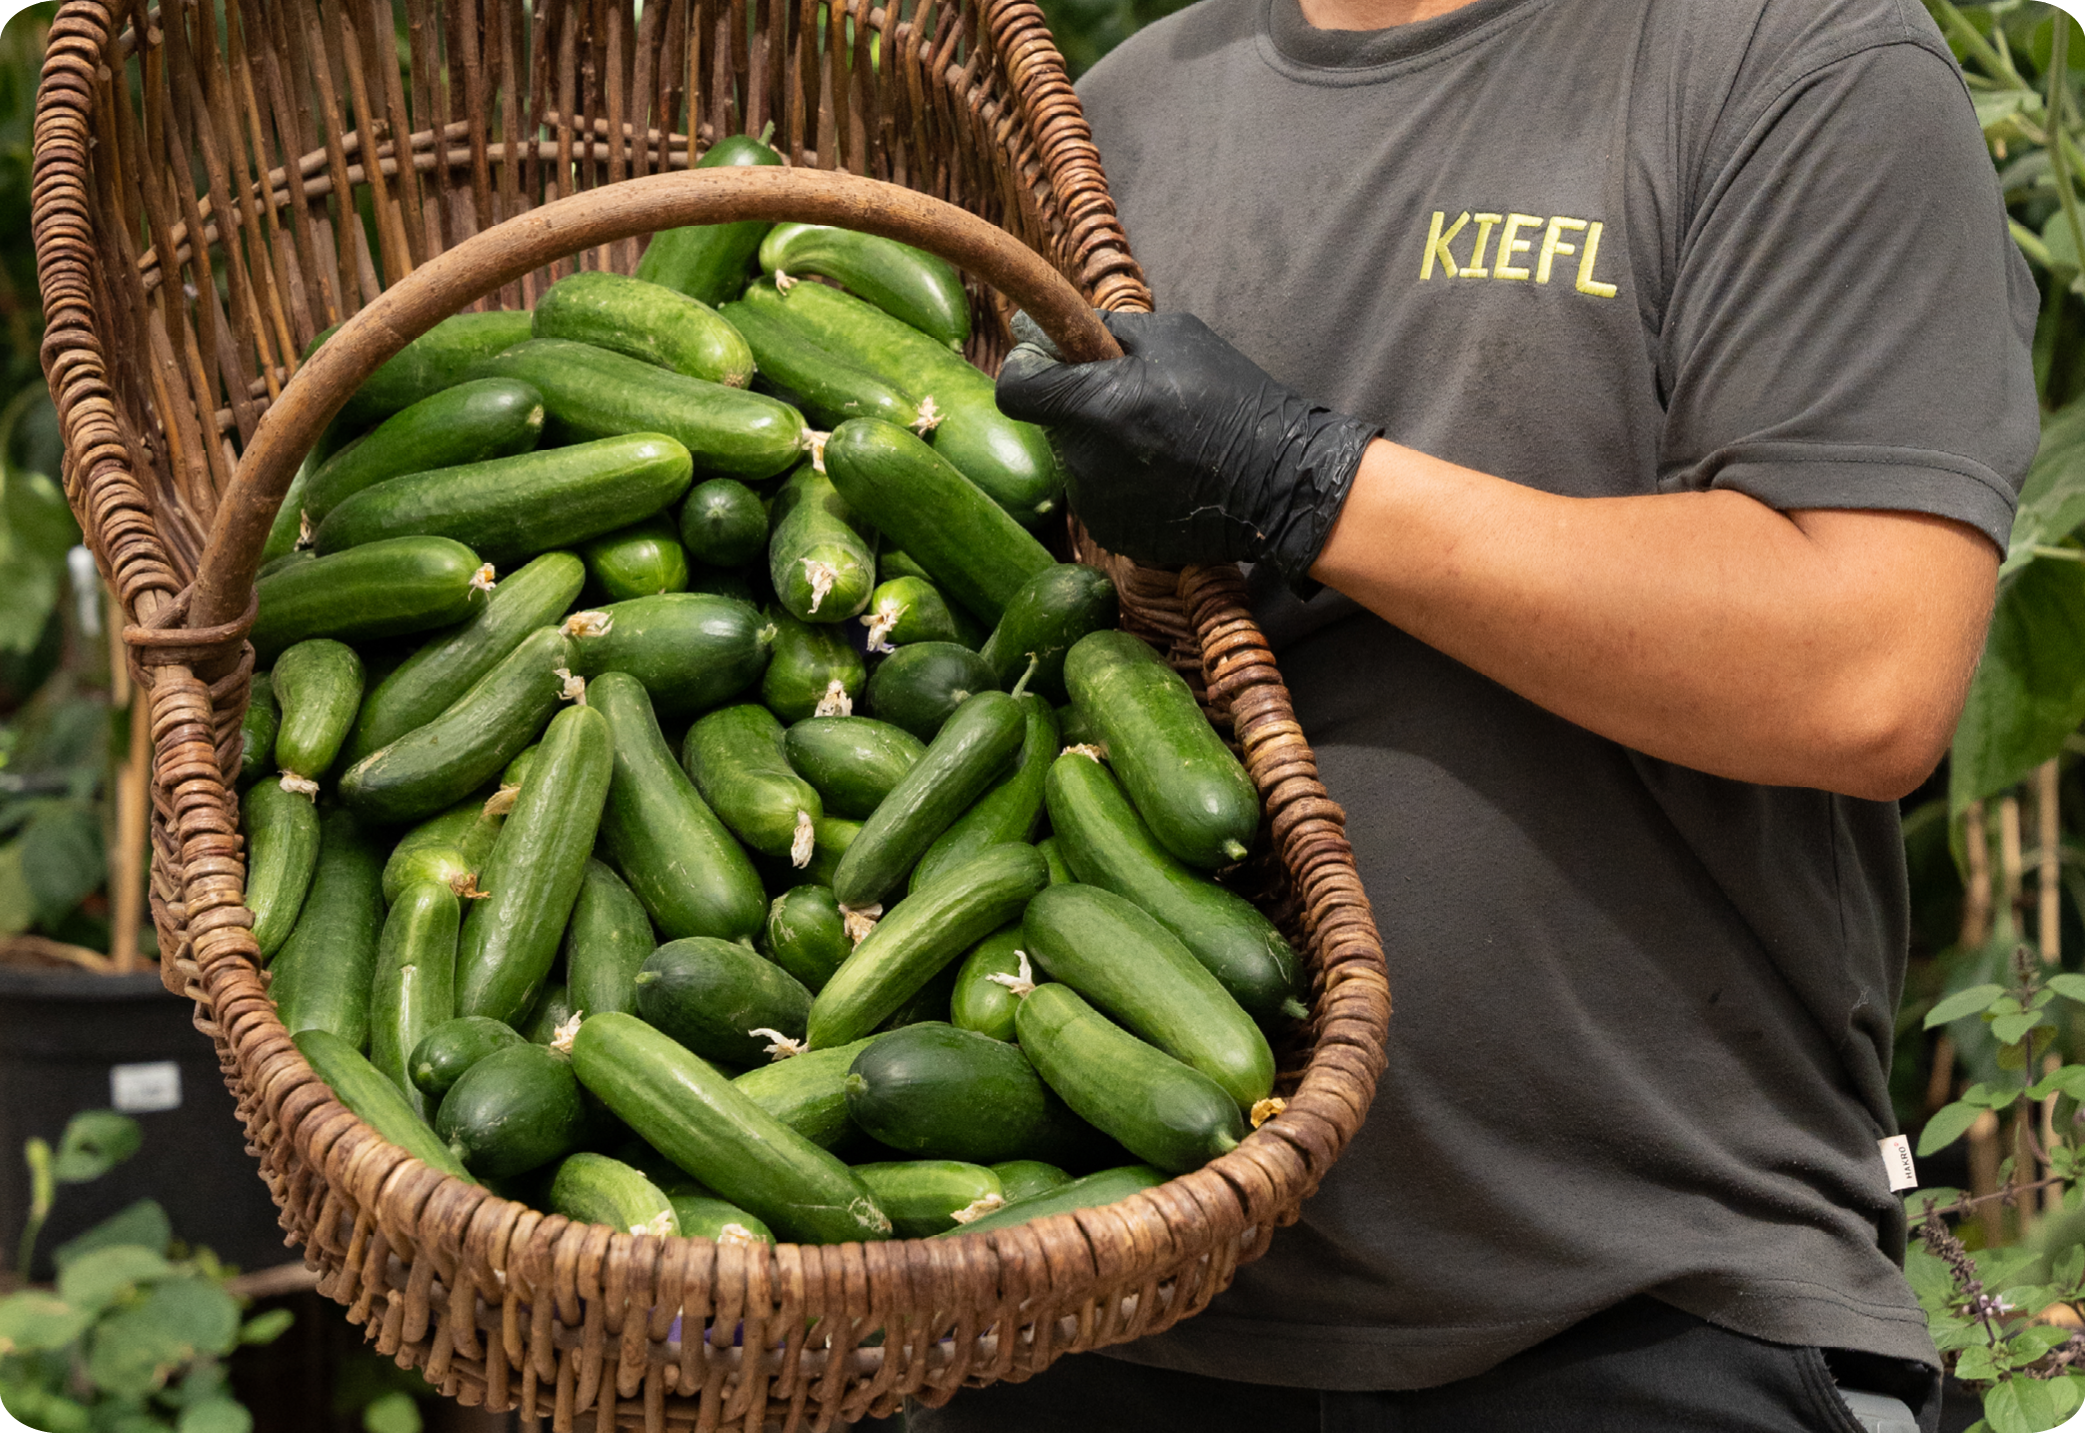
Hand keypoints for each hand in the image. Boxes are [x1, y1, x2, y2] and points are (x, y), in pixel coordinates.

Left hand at [995, 310, 1379, 582]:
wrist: (1281, 482)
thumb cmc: (1233, 399)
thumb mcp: (1173, 338)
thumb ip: (1104, 330)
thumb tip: (1045, 329)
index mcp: (1094, 405)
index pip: (1016, 389)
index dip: (1029, 370)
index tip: (1051, 363)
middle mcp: (1085, 462)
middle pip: (1051, 426)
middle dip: (1078, 407)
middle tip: (1132, 401)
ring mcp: (1098, 507)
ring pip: (1076, 464)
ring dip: (1101, 448)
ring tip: (1157, 443)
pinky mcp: (1117, 538)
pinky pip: (1101, 499)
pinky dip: (1121, 486)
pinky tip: (1164, 478)